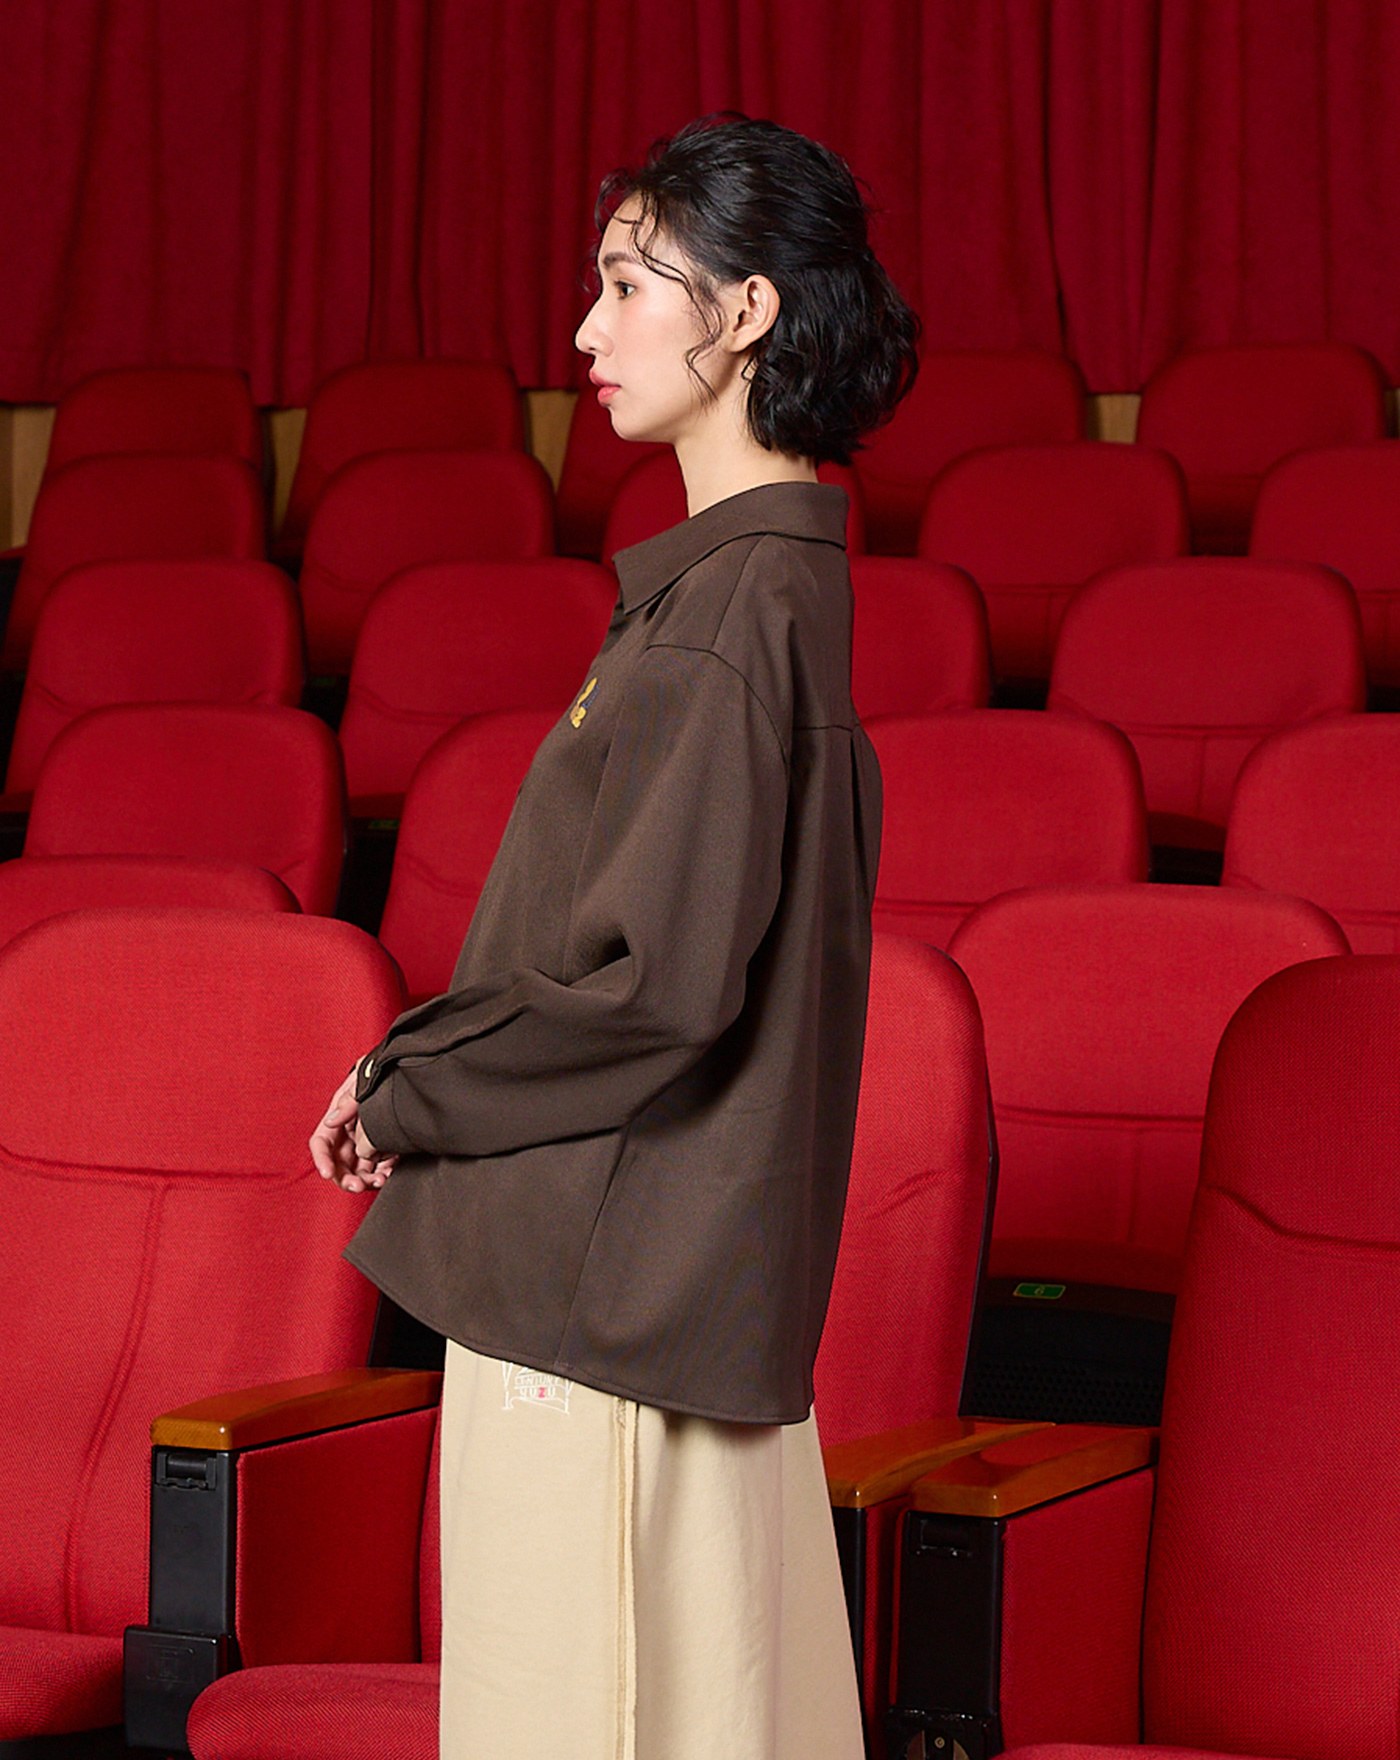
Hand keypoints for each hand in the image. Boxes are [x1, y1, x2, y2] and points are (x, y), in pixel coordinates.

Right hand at [310, 1064, 397, 1193]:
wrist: (402, 1070)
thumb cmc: (377, 1071)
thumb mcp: (361, 1080)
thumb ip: (348, 1100)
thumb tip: (332, 1120)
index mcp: (337, 1120)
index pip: (321, 1144)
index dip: (321, 1160)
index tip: (327, 1173)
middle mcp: (348, 1134)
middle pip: (339, 1164)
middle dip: (346, 1178)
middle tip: (359, 1185)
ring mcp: (365, 1142)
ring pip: (359, 1169)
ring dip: (366, 1179)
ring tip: (380, 1179)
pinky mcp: (383, 1148)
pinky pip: (380, 1166)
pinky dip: (384, 1172)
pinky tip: (390, 1171)